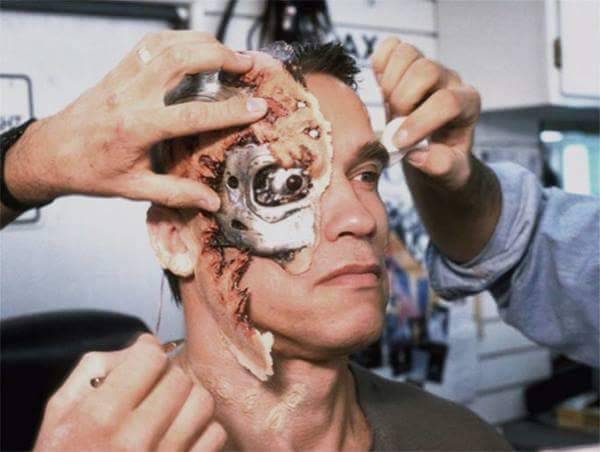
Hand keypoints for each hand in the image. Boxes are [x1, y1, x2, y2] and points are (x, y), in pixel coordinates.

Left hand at [5, 31, 267, 210]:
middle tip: (247, 63)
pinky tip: (196, 45)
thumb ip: (176, 193)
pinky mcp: (119, 70)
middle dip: (220, 56)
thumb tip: (211, 201)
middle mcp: (131, 96)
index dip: (229, 111)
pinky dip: (179, 39)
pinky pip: (151, 43)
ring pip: (166, 44)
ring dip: (202, 42)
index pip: (193, 114)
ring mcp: (123, 78)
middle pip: (180, 60)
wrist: (52, 152)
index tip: (256, 106)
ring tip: (228, 52)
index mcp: (137, 128)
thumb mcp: (133, 188)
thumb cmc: (89, 170)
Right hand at [34, 334, 225, 451]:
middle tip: (155, 389)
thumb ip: (96, 368)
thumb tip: (143, 344)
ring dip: (189, 399)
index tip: (143, 364)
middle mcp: (135, 439)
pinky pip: (215, 435)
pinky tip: (182, 433)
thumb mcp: (59, 413)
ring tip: (171, 409)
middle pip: (180, 378)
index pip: (151, 357)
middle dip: (168, 376)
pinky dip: (203, 429)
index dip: (148, 354)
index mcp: (100, 417)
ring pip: (202, 402)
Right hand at [371, 37, 480, 189]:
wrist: (432, 149)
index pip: (447, 102)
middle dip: (402, 100)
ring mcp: (427, 67)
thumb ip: (440, 166)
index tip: (400, 143)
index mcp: (468, 104)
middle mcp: (450, 79)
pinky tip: (382, 90)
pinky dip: (379, 65)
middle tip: (395, 124)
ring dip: (389, 84)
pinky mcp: (406, 62)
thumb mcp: (450, 173)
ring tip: (389, 109)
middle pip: (425, 70)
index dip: (419, 122)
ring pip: (406, 54)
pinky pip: (390, 48)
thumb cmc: (443, 160)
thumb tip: (417, 155)